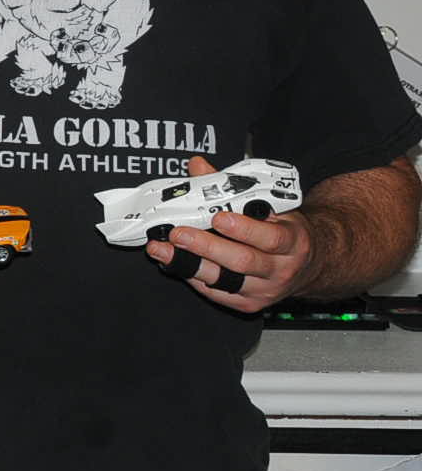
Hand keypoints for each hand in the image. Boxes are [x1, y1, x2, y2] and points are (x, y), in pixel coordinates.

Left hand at [144, 156, 315, 313]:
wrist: (306, 265)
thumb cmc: (284, 229)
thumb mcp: (270, 205)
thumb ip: (232, 187)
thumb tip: (198, 166)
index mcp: (292, 241)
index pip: (270, 238)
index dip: (243, 229)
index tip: (218, 217)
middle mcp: (281, 269)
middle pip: (242, 261)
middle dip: (206, 246)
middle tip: (178, 233)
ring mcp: (265, 289)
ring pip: (226, 280)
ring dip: (189, 264)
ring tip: (163, 250)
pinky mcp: (249, 303)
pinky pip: (217, 294)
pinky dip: (193, 278)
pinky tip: (174, 263)